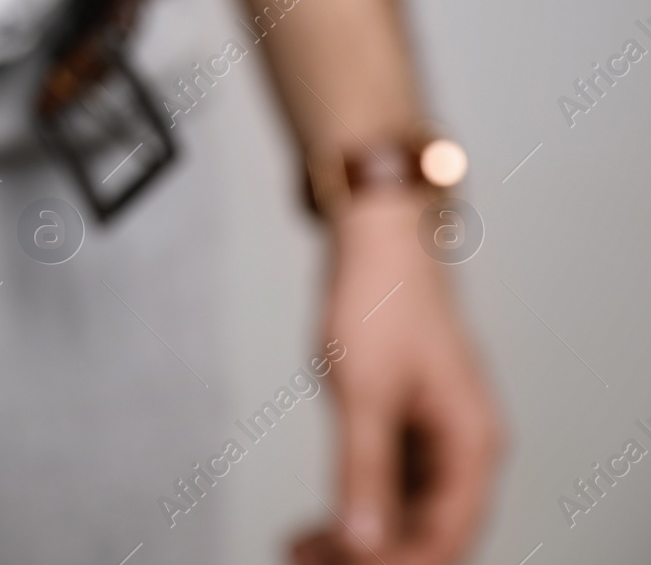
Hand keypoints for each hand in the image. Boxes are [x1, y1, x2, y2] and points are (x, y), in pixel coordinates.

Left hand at [293, 189, 501, 564]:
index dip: (394, 562)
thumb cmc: (380, 299)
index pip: (445, 536)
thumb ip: (362, 469)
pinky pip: (389, 486)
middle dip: (369, 555)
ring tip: (298, 548)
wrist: (377, 239)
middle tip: (303, 561)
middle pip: (427, 532)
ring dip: (358, 538)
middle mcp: (463, 448)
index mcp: (471, 444)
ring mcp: (437, 438)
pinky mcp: (409, 426)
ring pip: (405, 514)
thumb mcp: (363, 391)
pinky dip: (356, 506)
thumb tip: (362, 541)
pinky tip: (315, 524)